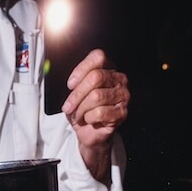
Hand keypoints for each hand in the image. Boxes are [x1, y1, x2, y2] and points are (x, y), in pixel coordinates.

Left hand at [61, 48, 129, 181]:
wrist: (88, 133)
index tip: (70, 84)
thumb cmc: (82, 111)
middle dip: (77, 94)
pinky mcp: (122, 112)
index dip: (81, 70)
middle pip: (95, 77)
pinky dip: (89, 118)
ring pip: (96, 96)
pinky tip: (89, 120)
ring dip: (82, 109)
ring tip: (79, 115)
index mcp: (108, 69)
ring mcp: (122, 96)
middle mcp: (118, 79)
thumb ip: (76, 83)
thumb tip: (73, 84)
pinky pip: (100, 112)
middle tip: (69, 106)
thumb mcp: (74, 94)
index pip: (98, 57)